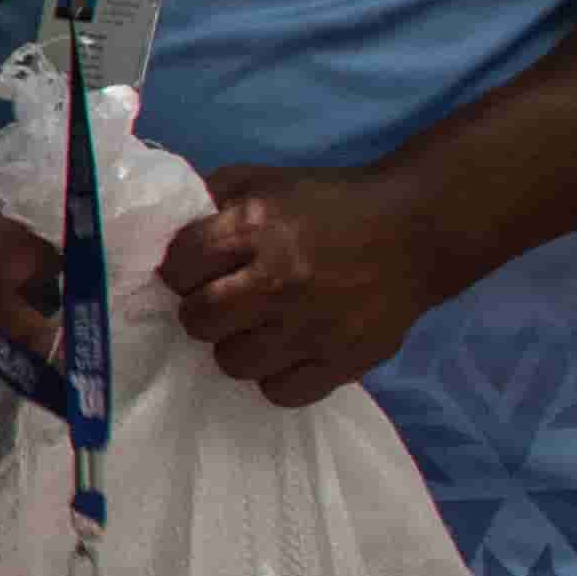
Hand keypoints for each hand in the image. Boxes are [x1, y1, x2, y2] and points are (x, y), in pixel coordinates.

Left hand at [159, 160, 452, 406]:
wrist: (419, 229)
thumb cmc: (332, 204)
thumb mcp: (265, 182)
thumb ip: (208, 198)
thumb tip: (156, 226)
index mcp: (255, 229)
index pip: (178, 268)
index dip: (180, 271)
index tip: (195, 272)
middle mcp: (280, 280)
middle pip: (198, 321)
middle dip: (203, 311)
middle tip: (225, 302)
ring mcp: (313, 326)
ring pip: (233, 363)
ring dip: (237, 346)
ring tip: (258, 327)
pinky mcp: (345, 360)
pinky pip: (280, 392)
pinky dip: (277, 377)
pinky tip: (287, 351)